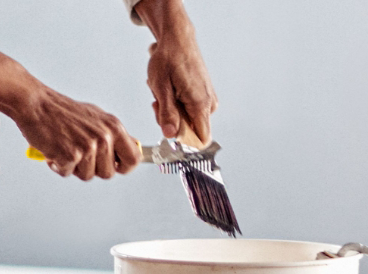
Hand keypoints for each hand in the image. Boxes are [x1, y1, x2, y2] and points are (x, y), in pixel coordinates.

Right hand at [0, 52, 140, 179]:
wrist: (35, 103)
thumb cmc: (62, 112)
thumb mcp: (96, 118)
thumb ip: (114, 135)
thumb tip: (133, 148)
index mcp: (114, 127)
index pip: (134, 158)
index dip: (124, 167)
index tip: (115, 167)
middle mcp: (104, 137)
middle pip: (108, 173)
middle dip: (93, 168)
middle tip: (79, 152)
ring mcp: (88, 147)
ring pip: (88, 176)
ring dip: (74, 167)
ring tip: (65, 148)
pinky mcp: (70, 155)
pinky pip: (68, 173)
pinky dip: (58, 166)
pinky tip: (54, 149)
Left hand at [135, 0, 217, 143]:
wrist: (177, 38)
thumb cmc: (169, 58)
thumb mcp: (161, 87)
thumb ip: (166, 113)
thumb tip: (170, 135)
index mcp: (200, 104)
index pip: (201, 140)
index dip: (183, 141)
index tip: (168, 128)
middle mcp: (208, 104)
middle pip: (190, 131)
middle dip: (171, 122)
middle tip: (159, 103)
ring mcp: (207, 100)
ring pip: (187, 121)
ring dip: (171, 112)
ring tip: (164, 92)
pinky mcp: (204, 96)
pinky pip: (189, 111)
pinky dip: (176, 104)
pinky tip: (170, 90)